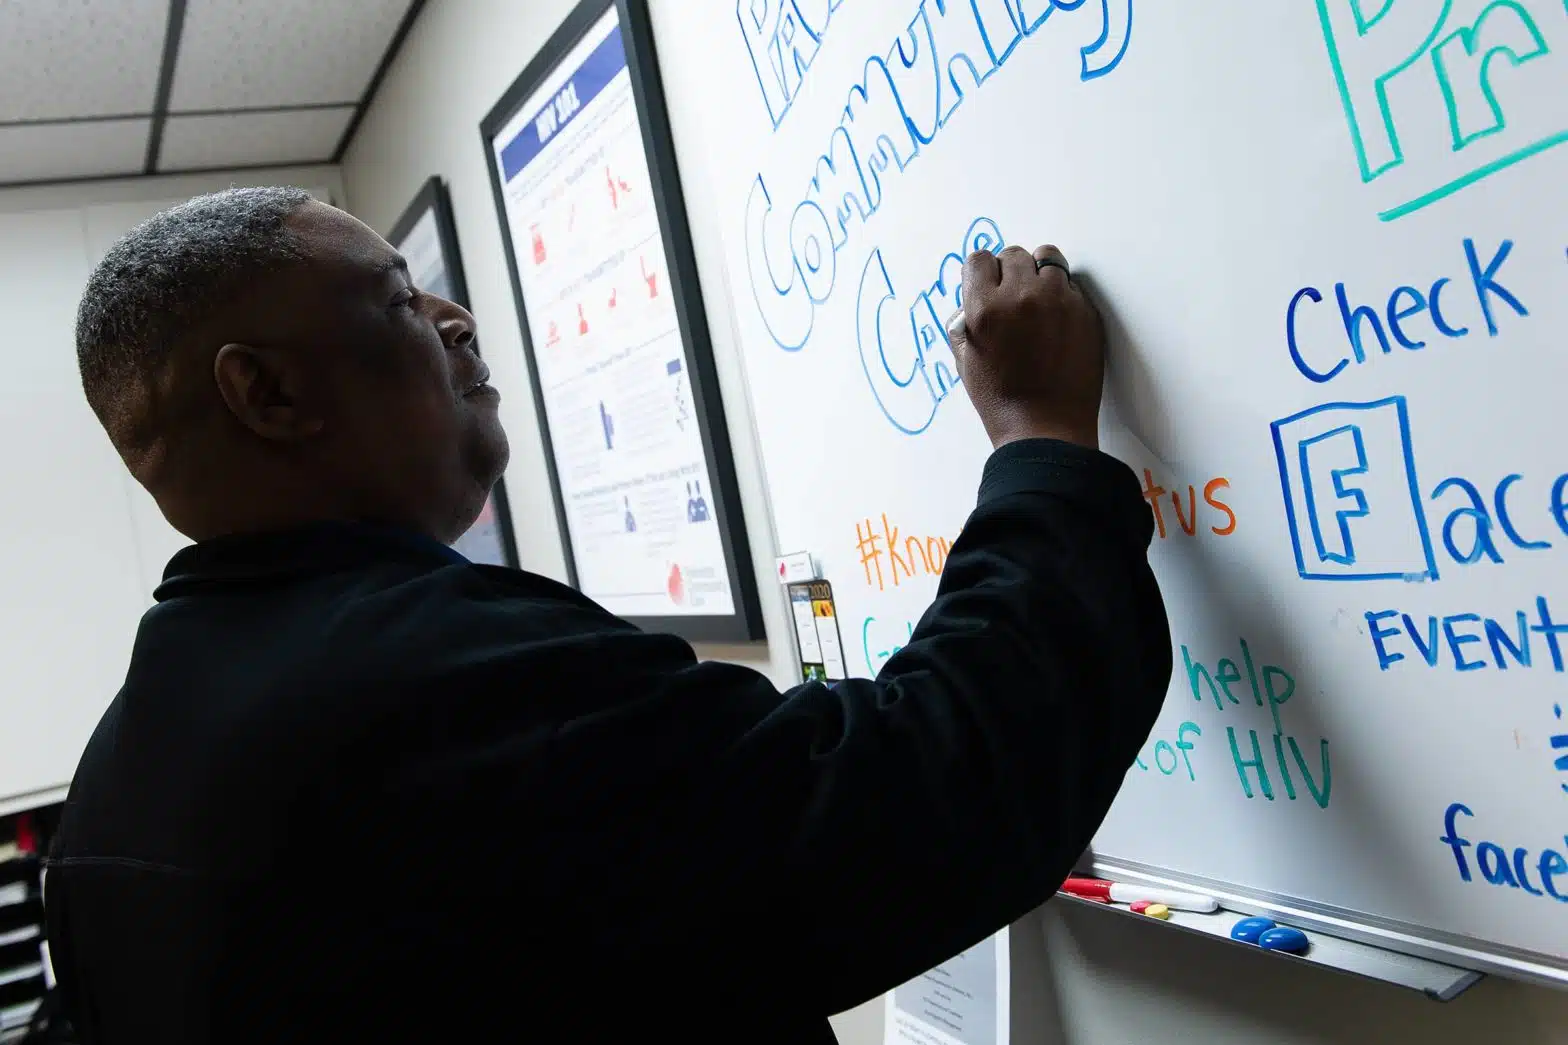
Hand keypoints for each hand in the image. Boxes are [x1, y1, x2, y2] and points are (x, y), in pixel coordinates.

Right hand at [948, 244, 1103, 449]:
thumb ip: (964, 323)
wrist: (1045, 428)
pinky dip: (1063, 294)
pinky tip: (1057, 320)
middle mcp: (1021, 296)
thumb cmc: (1001, 400)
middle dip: (1010, 271)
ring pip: (1048, 258)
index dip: (982, 273)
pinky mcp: (1086, 311)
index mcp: (985, 309)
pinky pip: (1072, 284)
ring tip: (1039, 299)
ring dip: (1040, 274)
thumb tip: (970, 299)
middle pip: (1014, 254)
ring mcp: (1058, 301)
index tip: (988, 286)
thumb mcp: (965, 361)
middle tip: (1013, 297)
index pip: (979, 259)